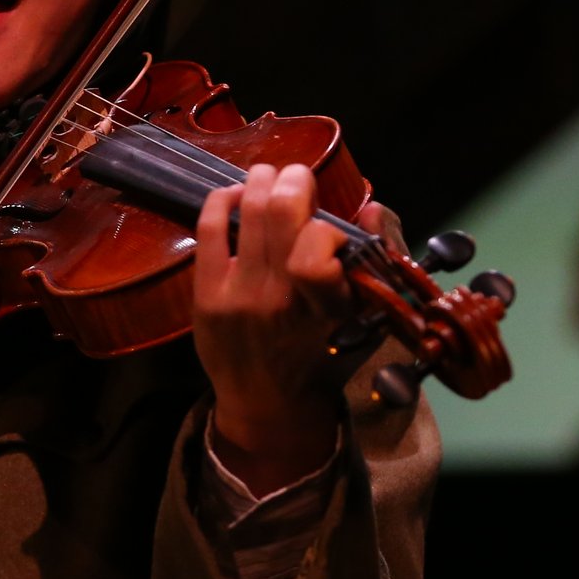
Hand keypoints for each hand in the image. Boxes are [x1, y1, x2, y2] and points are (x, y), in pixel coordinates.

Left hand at [192, 163, 388, 493]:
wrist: (265, 404)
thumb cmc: (318, 357)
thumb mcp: (359, 319)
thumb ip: (370, 263)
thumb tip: (371, 206)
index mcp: (326, 306)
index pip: (324, 246)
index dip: (327, 226)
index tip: (330, 227)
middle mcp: (282, 298)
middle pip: (283, 213)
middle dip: (294, 180)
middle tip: (298, 176)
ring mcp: (241, 295)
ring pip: (250, 212)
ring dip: (262, 180)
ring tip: (268, 175)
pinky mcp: (208, 296)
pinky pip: (211, 229)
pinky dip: (223, 200)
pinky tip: (235, 194)